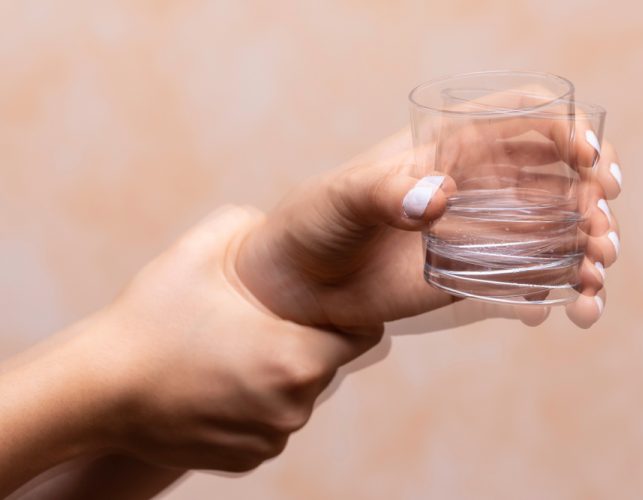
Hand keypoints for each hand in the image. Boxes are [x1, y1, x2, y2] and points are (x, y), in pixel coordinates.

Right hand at [0, 206, 378, 495]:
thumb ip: (246, 223)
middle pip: (325, 364)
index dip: (345, 313)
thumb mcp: (197, 253)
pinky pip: (268, 423)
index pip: (361, 335)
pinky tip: (220, 383)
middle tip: (262, 321)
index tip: (320, 301)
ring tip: (234, 351)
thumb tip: (271, 221)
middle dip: (303, 341)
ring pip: (296, 396)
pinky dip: (255, 405)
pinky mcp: (247, 460)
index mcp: (294, 360)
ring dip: (278, 375)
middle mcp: (291, 408)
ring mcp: (268, 439)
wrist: (97, 391)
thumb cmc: (149, 323)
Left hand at [237, 126, 621, 331]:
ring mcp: (481, 232)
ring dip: (590, 249)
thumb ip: (385, 192)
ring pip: (557, 231)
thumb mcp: (342, 199)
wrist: (301, 286)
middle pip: (558, 177)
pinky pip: (534, 280)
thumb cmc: (316, 223)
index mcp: (450, 147)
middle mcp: (477, 185)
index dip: (568, 130)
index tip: (591, 160)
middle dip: (593, 198)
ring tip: (596, 276)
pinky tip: (573, 310)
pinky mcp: (476, 277)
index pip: (525, 120)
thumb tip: (437, 196)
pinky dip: (563, 293)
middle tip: (600, 228)